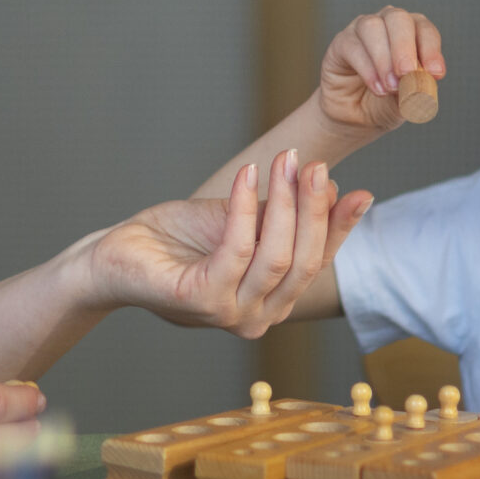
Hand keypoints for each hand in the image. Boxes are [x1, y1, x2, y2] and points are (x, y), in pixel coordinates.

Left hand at [85, 148, 368, 339]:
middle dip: (313, 208)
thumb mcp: (242, 219)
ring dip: (285, 203)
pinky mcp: (202, 301)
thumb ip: (284, 212)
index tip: (360, 191)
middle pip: (304, 261)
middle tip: (311, 164)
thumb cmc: (178, 239)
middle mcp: (258, 317)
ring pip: (277, 257)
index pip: (319, 262)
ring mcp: (230, 314)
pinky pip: (238, 249)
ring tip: (287, 160)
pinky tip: (247, 176)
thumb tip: (334, 186)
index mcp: (272, 301)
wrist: (118, 253)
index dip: (340, 227)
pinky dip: (246, 208)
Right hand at [315, 5, 444, 134]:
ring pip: (372, 27)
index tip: (435, 72)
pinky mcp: (341, 43)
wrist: (356, 118)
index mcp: (413, 32)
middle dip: (404, 46)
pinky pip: (352, 46)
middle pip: (397, 18)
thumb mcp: (407, 101)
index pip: (425, 29)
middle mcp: (388, 24)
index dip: (431, 49)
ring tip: (391, 87)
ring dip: (383, 58)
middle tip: (407, 73)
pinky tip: (377, 88)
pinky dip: (367, 68)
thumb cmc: (387, 103)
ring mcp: (361, 30)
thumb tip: (422, 86)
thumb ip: (415, 92)